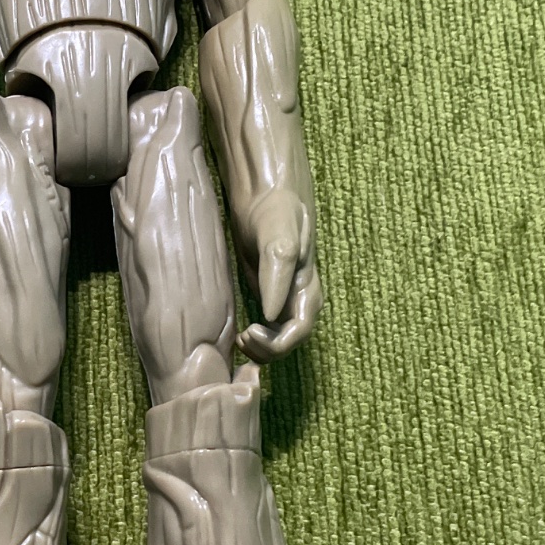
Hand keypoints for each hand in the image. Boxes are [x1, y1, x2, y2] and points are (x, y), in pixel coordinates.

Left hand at [236, 187, 323, 363]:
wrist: (265, 193)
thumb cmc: (275, 211)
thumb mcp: (278, 237)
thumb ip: (276, 274)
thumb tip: (271, 315)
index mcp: (308, 288)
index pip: (300, 332)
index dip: (278, 343)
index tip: (251, 332)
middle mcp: (299, 298)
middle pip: (290, 341)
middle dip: (267, 350)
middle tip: (241, 339)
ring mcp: (284, 297)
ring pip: (279, 338)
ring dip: (261, 347)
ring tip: (238, 338)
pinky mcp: (268, 293)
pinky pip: (268, 327)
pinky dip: (255, 337)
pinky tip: (237, 331)